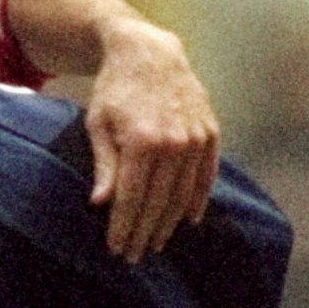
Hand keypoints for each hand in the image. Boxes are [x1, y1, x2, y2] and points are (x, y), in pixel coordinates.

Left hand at [84, 18, 220, 263]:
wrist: (149, 52)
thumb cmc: (115, 90)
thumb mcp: (98, 124)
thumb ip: (104, 165)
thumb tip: (102, 204)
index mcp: (142, 141)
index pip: (131, 198)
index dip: (124, 227)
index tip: (117, 249)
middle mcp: (173, 142)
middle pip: (157, 202)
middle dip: (144, 232)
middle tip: (134, 256)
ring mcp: (195, 138)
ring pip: (182, 194)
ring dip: (168, 223)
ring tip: (156, 243)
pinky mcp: (210, 133)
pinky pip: (205, 176)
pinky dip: (197, 200)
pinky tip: (189, 220)